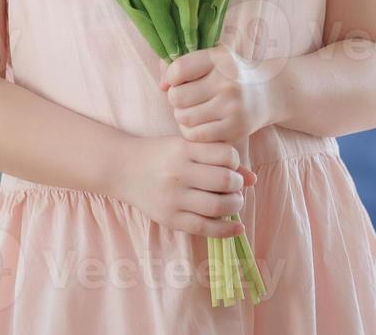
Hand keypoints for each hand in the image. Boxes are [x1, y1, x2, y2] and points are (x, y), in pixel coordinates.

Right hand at [118, 135, 256, 238]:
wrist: (122, 168)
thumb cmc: (160, 154)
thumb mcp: (185, 147)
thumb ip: (218, 157)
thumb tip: (253, 178)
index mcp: (183, 149)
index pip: (226, 155)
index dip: (236, 161)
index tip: (232, 165)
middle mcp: (178, 173)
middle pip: (224, 182)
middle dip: (237, 185)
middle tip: (235, 186)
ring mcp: (173, 198)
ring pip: (218, 207)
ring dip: (235, 205)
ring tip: (233, 202)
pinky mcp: (170, 219)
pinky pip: (204, 228)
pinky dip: (226, 230)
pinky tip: (237, 226)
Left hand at [159, 45, 276, 144]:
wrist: (269, 92)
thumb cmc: (231, 74)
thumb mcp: (212, 58)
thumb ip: (182, 64)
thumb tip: (162, 85)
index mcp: (220, 58)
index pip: (178, 70)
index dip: (171, 77)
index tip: (180, 80)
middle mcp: (228, 82)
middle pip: (176, 97)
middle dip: (176, 99)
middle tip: (187, 98)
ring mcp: (233, 107)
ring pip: (184, 118)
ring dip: (182, 116)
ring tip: (194, 110)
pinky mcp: (235, 129)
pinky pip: (196, 135)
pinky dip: (191, 132)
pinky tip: (200, 123)